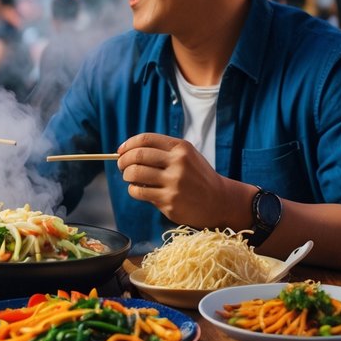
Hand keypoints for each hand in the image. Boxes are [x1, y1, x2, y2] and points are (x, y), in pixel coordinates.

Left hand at [116, 133, 248, 229]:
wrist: (219, 200)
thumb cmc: (198, 176)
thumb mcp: (187, 156)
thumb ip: (163, 151)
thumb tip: (128, 151)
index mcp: (181, 148)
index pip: (146, 139)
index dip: (128, 144)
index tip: (121, 151)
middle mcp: (178, 163)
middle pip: (137, 156)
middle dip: (123, 161)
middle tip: (121, 166)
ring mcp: (174, 183)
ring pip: (135, 174)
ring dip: (127, 175)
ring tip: (130, 178)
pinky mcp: (169, 201)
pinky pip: (140, 192)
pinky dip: (133, 190)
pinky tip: (138, 190)